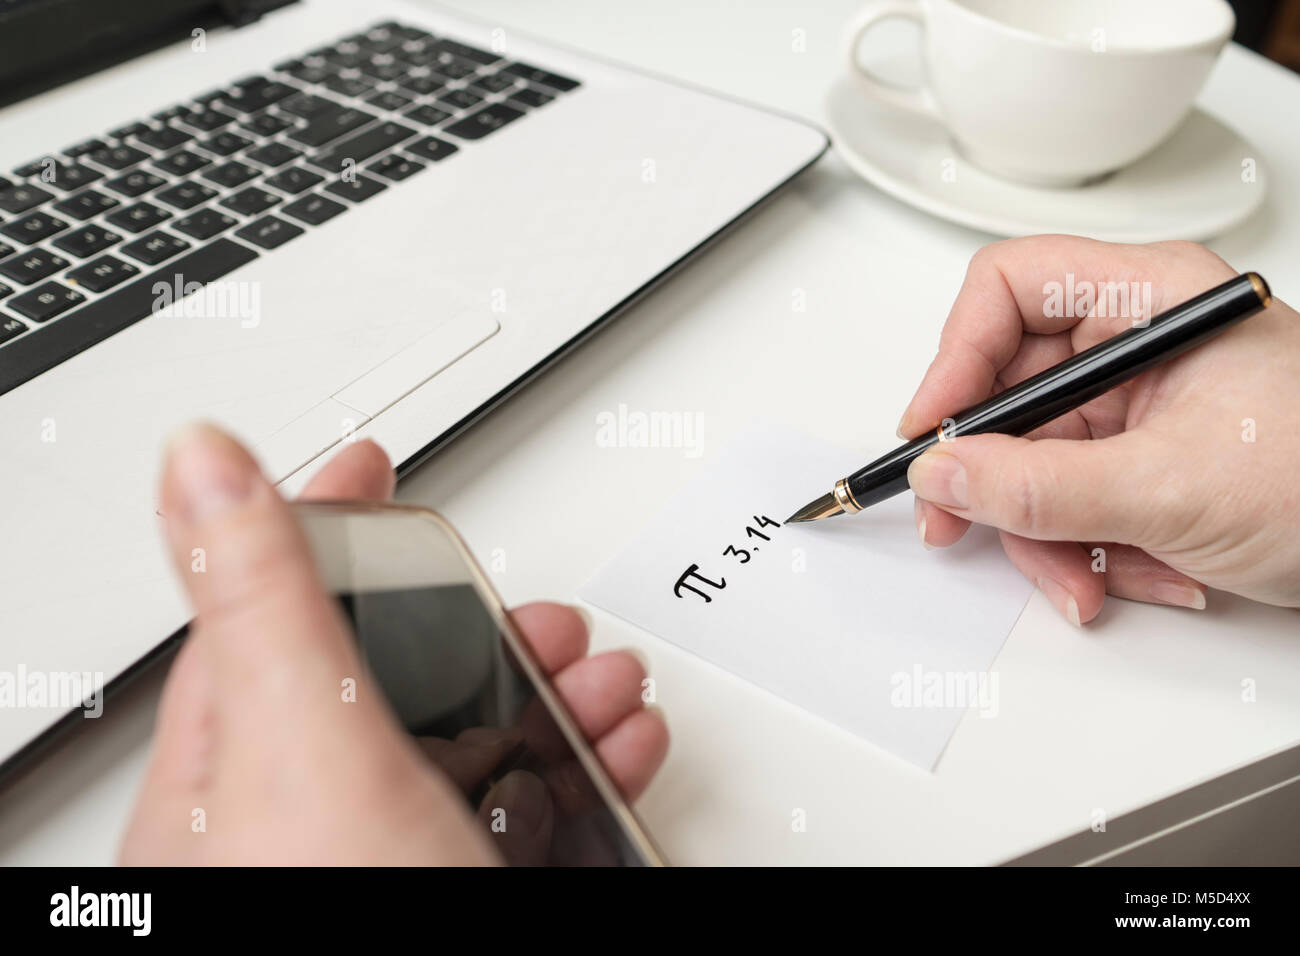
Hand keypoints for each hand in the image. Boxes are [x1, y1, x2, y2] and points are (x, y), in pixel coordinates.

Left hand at [120, 425, 667, 863]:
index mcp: (233, 774)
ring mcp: (390, 864)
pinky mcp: (465, 886)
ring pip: (468, 738)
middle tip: (511, 594)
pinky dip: (581, 761)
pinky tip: (617, 743)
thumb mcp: (303, 751)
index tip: (361, 464)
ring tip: (592, 671)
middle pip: (385, 675)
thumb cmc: (340, 918)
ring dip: (545, 686)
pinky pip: (523, 806)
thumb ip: (262, 598)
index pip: (263, 606)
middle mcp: (304, 826)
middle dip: (471, 618)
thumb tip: (200, 462)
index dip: (314, 522)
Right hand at [899, 236, 1299, 623]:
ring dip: (1044, 531)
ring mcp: (1142, 405)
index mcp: (1151, 298)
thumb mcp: (1172, 488)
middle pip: (1010, 388)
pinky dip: (1085, 548)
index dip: (954, 357)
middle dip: (994, 473)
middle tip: (962, 521)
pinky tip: (1135, 573)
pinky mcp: (1146, 459)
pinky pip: (1071, 497)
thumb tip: (945, 475)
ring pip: (1034, 457)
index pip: (1009, 289)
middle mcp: (1139, 342)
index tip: (931, 431)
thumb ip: (1040, 487)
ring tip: (1080, 578)